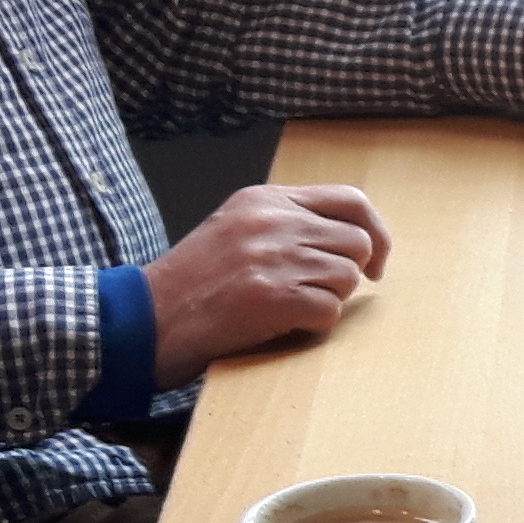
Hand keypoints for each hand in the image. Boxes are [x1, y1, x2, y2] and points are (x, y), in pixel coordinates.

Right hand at [147, 184, 390, 386]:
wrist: (148, 318)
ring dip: (329, 298)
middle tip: (319, 290)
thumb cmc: (194, 281)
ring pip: (348, 277)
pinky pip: (330, 310)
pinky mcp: (273, 297)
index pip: (351, 200)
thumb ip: (287, 221)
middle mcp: (273, 221)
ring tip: (290, 305)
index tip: (375, 259)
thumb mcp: (235, 227)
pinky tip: (282, 323)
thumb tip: (352, 237)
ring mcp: (274, 258)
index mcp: (265, 199)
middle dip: (348, 273)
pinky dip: (314, 323)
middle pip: (356, 242)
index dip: (375, 232)